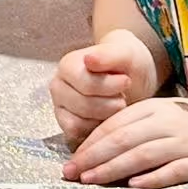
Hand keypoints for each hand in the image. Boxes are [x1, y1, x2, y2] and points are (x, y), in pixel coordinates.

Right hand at [50, 30, 160, 147]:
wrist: (129, 75)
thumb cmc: (125, 64)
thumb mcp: (124, 54)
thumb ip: (107, 55)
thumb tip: (88, 59)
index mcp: (68, 65)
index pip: (86, 84)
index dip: (111, 86)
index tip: (126, 81)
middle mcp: (58, 86)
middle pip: (84, 105)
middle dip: (111, 104)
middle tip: (122, 96)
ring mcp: (60, 107)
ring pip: (79, 123)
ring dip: (105, 117)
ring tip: (116, 105)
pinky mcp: (66, 124)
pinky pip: (78, 134)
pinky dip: (96, 130)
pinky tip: (107, 118)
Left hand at [63, 92, 187, 188]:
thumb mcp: (163, 115)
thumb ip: (135, 126)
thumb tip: (95, 147)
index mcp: (154, 108)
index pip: (114, 125)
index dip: (90, 143)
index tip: (72, 159)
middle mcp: (167, 122)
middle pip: (123, 140)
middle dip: (93, 157)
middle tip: (72, 173)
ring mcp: (187, 141)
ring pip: (143, 155)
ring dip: (113, 169)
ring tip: (92, 180)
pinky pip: (174, 170)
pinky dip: (153, 178)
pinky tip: (133, 186)